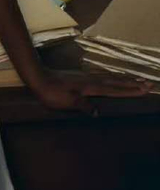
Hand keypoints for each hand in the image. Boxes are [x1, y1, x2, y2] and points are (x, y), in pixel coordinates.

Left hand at [29, 68, 151, 115]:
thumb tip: (97, 113)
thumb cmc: (52, 94)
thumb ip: (82, 106)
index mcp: (91, 88)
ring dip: (125, 79)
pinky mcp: (82, 77)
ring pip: (111, 77)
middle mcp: (92, 80)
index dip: (130, 90)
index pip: (115, 90)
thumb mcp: (66, 102)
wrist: (39, 78)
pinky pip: (104, 76)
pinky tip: (114, 78)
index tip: (144, 90)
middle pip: (117, 81)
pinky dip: (113, 77)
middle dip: (133, 83)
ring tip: (137, 79)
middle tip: (149, 84)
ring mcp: (87, 77)